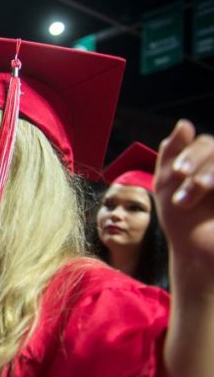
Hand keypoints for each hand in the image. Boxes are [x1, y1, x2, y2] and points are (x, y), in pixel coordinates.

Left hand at [155, 120, 213, 280]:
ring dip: (207, 176)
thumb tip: (185, 123)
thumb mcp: (168, 185)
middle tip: (181, 189)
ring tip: (187, 202)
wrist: (197, 254)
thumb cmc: (181, 221)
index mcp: (208, 164)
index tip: (177, 173)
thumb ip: (172, 153)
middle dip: (197, 166)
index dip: (190, 154)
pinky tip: (207, 193)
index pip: (205, 143)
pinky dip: (212, 180)